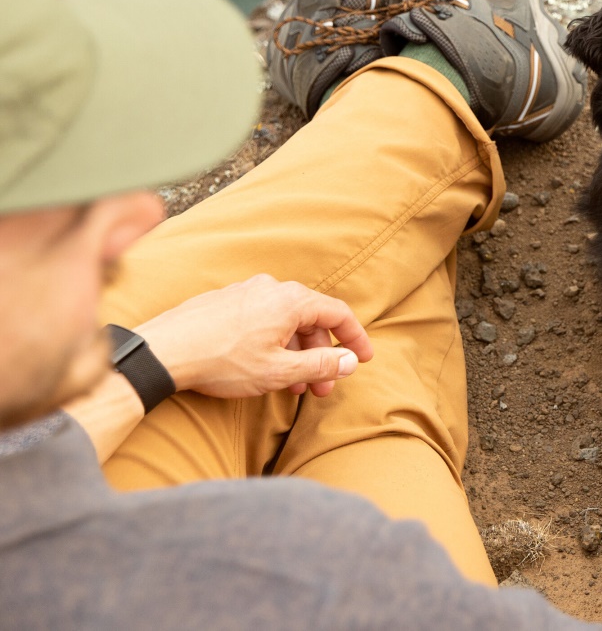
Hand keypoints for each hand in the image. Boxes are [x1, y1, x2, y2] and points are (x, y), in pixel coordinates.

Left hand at [135, 274, 372, 399]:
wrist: (163, 351)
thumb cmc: (221, 361)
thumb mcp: (278, 371)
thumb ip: (319, 366)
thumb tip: (349, 361)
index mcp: (291, 300)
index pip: (338, 312)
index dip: (355, 337)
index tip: (364, 358)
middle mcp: (272, 288)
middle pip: (311, 318)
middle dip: (321, 355)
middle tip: (323, 388)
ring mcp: (247, 292)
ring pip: (286, 320)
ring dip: (297, 352)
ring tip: (293, 386)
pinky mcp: (227, 301)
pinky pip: (264, 319)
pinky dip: (275, 343)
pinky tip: (267, 369)